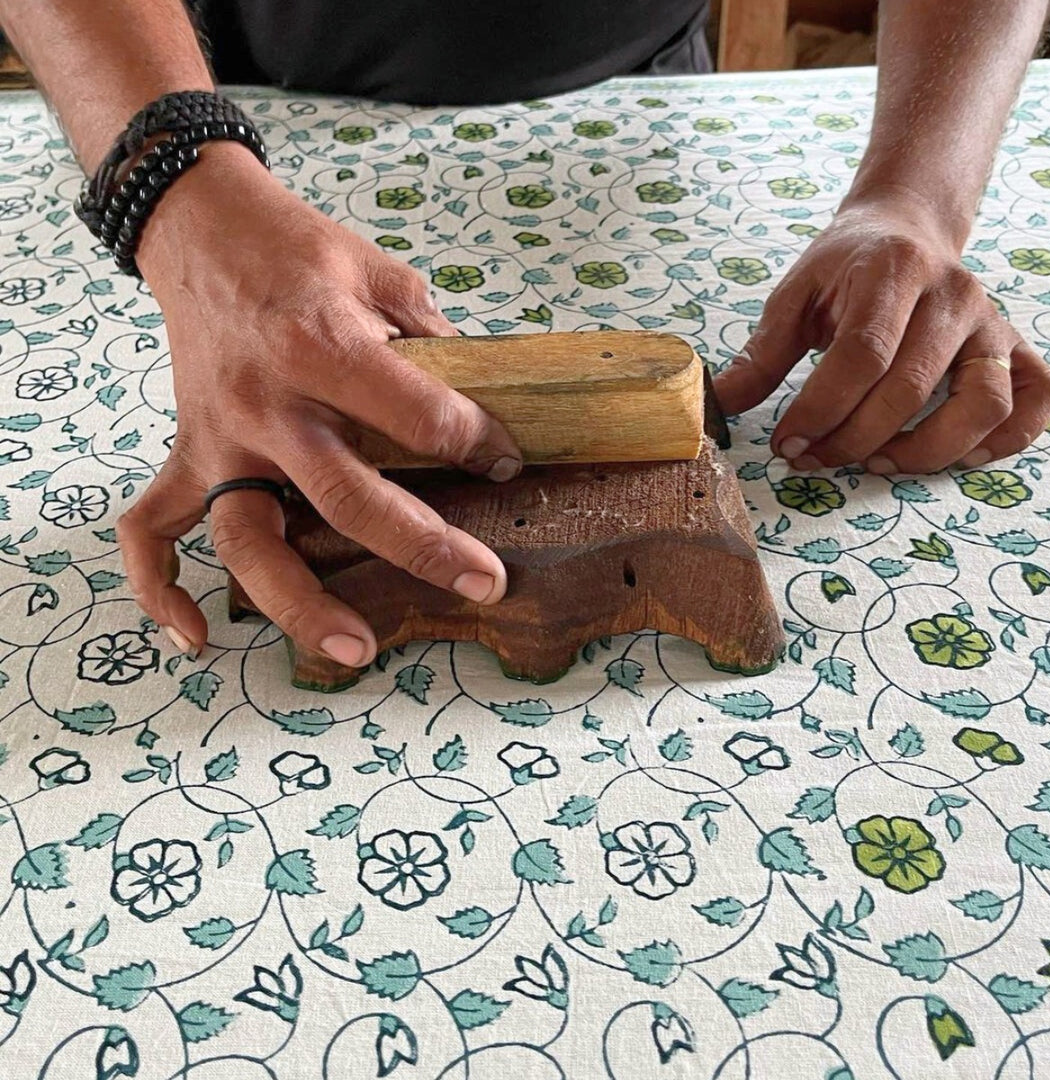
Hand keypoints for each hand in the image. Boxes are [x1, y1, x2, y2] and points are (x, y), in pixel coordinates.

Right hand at [118, 142, 521, 665]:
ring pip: (250, 541)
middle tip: (485, 583)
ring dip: (301, 604)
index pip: (420, 419)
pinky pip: (152, 530)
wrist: (199, 224)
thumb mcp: (378, 273)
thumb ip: (431, 339)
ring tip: (357, 650)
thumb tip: (480, 402)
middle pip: (347, 500)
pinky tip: (195, 636)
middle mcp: (266, 406)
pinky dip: (161, 586)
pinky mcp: (185, 453)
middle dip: (424, 548)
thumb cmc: (297, 250)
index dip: (480, 442)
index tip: (505, 460)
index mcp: (322, 348)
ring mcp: (218, 439)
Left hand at [713, 190, 1049, 473]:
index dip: (819, 410)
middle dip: (851, 438)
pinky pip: (1035, 399)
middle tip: (812, 459)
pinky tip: (955, 457)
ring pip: (981, 403)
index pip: (861, 356)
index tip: (786, 444)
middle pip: (909, 388)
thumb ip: (762, 353)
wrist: (905, 227)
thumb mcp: (794, 295)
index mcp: (893, 272)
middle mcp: (953, 297)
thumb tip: (720, 405)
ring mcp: (991, 324)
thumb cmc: (845, 268)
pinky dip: (1004, 439)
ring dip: (926, 450)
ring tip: (874, 463)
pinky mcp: (1014, 347)